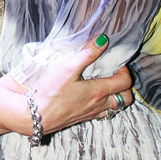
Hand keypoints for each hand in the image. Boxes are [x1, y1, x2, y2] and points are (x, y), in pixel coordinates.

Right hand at [0, 36, 132, 133]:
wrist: (34, 116)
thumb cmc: (50, 92)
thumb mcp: (68, 67)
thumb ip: (87, 54)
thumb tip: (103, 40)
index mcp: (98, 91)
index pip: (124, 82)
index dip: (125, 71)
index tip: (117, 63)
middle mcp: (98, 105)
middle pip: (125, 99)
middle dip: (126, 86)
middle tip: (116, 75)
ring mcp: (90, 114)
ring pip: (114, 108)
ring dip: (116, 97)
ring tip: (106, 84)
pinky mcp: (81, 119)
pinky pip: (101, 114)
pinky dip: (104, 105)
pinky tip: (93, 97)